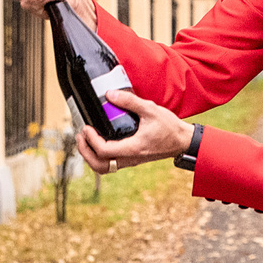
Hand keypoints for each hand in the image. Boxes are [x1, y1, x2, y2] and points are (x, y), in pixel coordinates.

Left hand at [75, 88, 194, 174]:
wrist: (183, 141)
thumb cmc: (169, 127)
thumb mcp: (150, 109)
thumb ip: (130, 101)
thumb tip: (110, 94)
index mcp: (134, 148)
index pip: (105, 151)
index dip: (91, 141)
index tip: (87, 127)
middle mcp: (130, 158)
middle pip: (100, 166)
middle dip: (85, 152)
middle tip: (80, 136)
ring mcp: (131, 161)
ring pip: (104, 168)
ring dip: (90, 157)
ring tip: (85, 140)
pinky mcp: (132, 159)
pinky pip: (110, 164)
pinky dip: (99, 157)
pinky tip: (97, 142)